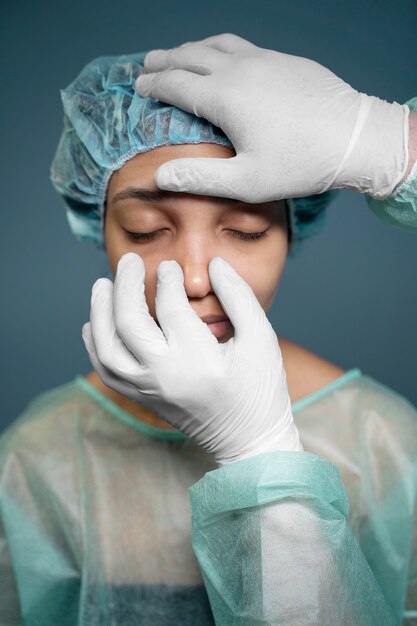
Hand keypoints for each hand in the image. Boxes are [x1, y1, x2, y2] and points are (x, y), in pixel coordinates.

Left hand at [81, 253, 302, 464]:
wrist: (249, 441)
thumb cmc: (260, 389)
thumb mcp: (261, 339)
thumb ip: (238, 297)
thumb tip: (214, 265)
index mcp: (197, 359)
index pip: (170, 307)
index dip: (168, 279)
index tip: (171, 267)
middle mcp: (165, 376)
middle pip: (128, 323)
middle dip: (125, 286)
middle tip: (130, 262)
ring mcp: (150, 391)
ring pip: (107, 349)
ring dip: (99, 313)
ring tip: (101, 285)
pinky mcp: (144, 400)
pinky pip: (108, 372)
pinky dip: (95, 346)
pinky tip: (94, 324)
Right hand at [136, 33, 409, 201]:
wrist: (354, 138)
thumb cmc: (300, 164)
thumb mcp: (247, 182)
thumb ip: (200, 178)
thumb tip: (159, 175)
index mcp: (225, 98)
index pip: (177, 84)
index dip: (154, 84)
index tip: (138, 86)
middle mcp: (240, 69)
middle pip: (191, 55)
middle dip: (165, 59)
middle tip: (147, 63)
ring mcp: (265, 59)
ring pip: (217, 44)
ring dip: (192, 48)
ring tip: (179, 54)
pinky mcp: (285, 60)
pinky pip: (243, 45)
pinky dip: (220, 48)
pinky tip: (224, 58)